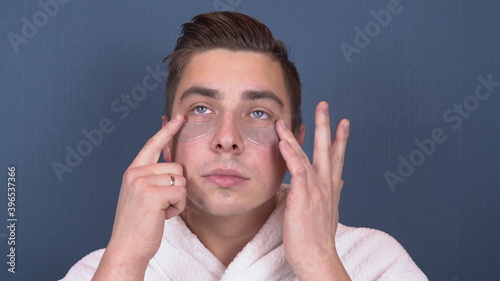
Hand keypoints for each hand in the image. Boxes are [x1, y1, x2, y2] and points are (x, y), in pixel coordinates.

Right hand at [92, 115, 186, 280]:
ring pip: (180, 180)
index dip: (168, 130)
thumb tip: (175, 163)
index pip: (153, 144)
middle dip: (176, 188)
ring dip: (177, 199)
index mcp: (133, 171)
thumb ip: (154, 177)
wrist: (128, 247)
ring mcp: (142, 182)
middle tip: (160, 205)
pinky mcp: (152, 194)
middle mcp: (135, 172)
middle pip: (176, 166)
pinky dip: (177, 207)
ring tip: (160, 211)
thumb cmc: (139, 224)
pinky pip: (180, 193)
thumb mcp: (143, 194)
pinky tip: (162, 216)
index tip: (180, 117)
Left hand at [277, 102, 350, 279]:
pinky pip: (296, 171)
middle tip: (324, 105)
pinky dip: (290, 155)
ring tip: (286, 120)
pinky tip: (283, 142)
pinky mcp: (302, 197)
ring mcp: (315, 190)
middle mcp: (326, 185)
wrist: (317, 257)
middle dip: (326, 126)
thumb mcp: (331, 211)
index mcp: (331, 188)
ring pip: (307, 156)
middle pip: (327, 150)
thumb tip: (341, 181)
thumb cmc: (319, 237)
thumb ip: (335, 193)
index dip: (340, 139)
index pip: (337, 158)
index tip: (344, 122)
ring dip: (296, 136)